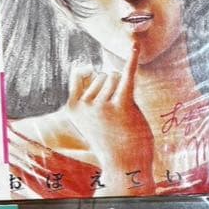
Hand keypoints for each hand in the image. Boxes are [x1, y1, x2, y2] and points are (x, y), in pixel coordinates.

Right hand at [66, 42, 154, 190]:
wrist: (125, 164)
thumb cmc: (109, 137)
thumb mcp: (89, 118)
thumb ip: (84, 91)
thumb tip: (84, 65)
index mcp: (73, 107)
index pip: (83, 74)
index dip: (96, 83)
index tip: (98, 92)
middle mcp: (85, 106)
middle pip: (102, 75)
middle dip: (113, 90)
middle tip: (115, 118)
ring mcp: (103, 105)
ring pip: (115, 76)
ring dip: (122, 91)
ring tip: (123, 115)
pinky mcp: (122, 105)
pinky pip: (126, 75)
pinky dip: (131, 58)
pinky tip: (135, 44)